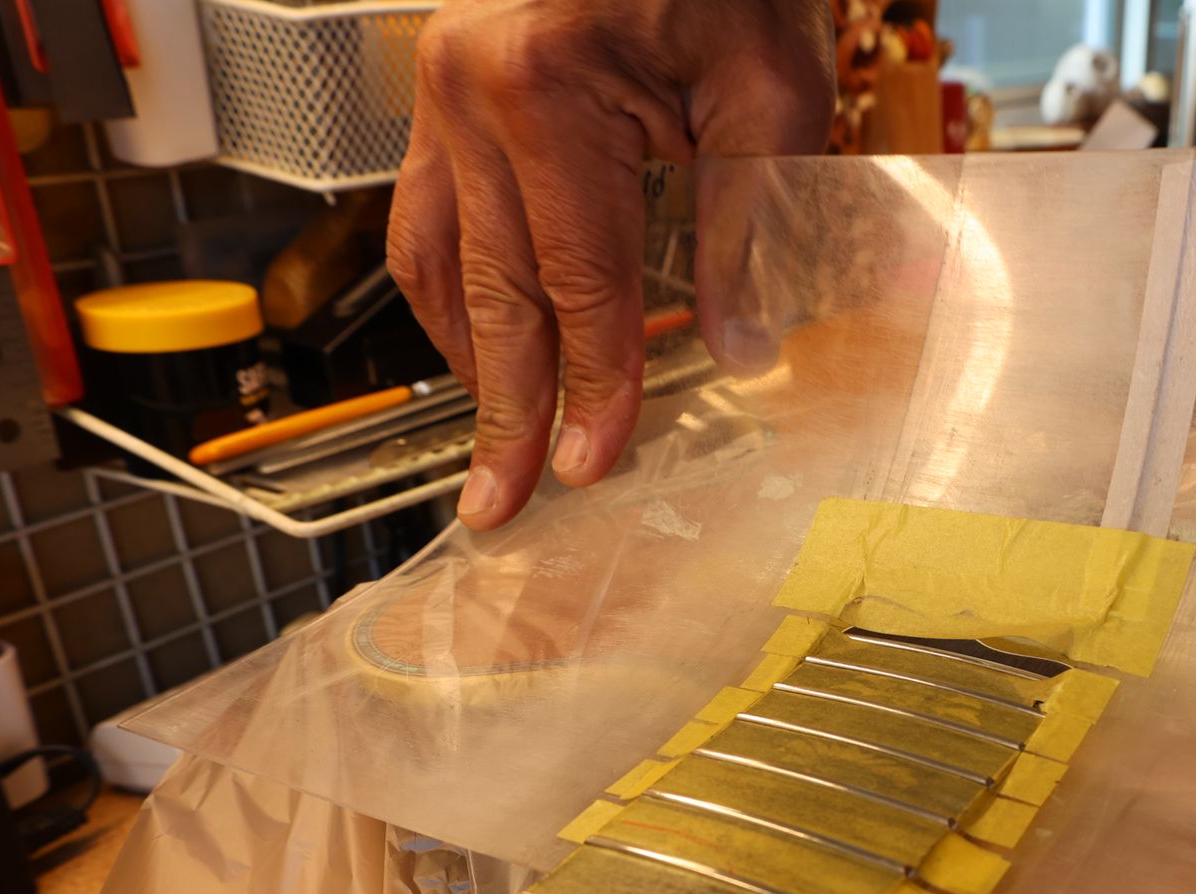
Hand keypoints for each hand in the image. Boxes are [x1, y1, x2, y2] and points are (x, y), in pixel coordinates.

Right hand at [389, 0, 833, 528]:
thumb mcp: (772, 88)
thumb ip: (750, 224)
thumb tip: (738, 349)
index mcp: (548, 89)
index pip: (578, 282)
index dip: (592, 385)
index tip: (594, 463)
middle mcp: (470, 92)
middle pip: (494, 292)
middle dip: (508, 410)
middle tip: (502, 504)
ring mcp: (440, 90)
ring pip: (438, 263)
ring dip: (468, 363)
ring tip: (494, 443)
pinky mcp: (440, 92)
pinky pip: (424, 216)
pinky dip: (449, 294)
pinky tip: (478, 346)